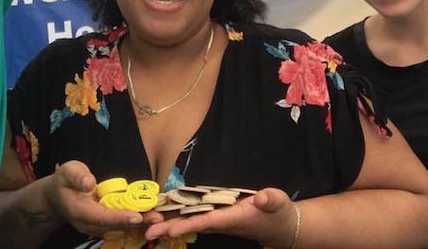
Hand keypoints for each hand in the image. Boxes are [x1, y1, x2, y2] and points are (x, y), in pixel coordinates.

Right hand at [43, 160, 161, 237]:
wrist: (57, 198)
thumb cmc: (65, 181)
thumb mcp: (68, 172)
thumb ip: (78, 177)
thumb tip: (89, 183)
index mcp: (80, 211)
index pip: (102, 217)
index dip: (119, 217)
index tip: (136, 216)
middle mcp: (90, 224)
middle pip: (115, 225)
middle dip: (136, 222)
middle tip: (157, 218)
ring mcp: (97, 226)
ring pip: (120, 227)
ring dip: (140, 223)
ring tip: (158, 217)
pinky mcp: (104, 224)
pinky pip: (120, 224)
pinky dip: (136, 220)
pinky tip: (151, 215)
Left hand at [144, 188, 297, 247]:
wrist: (279, 228)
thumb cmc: (278, 213)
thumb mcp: (278, 203)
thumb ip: (270, 200)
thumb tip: (262, 196)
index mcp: (233, 218)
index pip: (208, 221)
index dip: (189, 224)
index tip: (170, 230)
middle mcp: (221, 222)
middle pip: (192, 224)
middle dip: (170, 228)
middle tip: (147, 230)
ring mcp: (217, 220)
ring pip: (190, 221)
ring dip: (170, 223)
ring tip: (148, 223)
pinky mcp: (216, 216)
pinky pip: (194, 216)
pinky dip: (179, 215)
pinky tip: (165, 214)